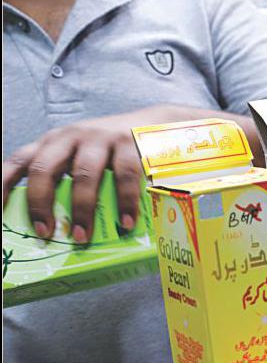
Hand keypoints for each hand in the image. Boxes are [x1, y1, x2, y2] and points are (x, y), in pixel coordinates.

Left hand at [1, 111, 155, 242]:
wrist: (156, 124)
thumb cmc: (111, 153)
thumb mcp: (81, 159)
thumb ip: (66, 183)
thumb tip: (54, 231)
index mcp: (53, 144)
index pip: (19, 161)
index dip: (4, 185)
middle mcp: (70, 137)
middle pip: (44, 168)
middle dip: (40, 203)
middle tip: (45, 232)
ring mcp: (100, 139)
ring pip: (82, 174)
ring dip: (80, 209)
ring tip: (82, 237)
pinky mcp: (130, 144)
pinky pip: (123, 176)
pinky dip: (124, 202)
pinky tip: (126, 223)